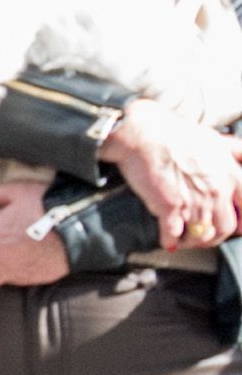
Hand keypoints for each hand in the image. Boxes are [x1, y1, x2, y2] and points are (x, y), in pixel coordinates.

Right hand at [102, 101, 241, 249]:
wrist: (143, 134)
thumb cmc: (176, 133)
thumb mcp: (216, 138)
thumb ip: (235, 150)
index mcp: (230, 175)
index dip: (240, 220)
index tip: (233, 224)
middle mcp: (217, 191)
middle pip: (226, 228)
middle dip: (216, 236)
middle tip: (205, 235)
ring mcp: (194, 202)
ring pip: (202, 235)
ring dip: (194, 241)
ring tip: (186, 239)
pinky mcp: (169, 208)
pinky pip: (174, 235)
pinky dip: (171, 241)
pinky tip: (167, 240)